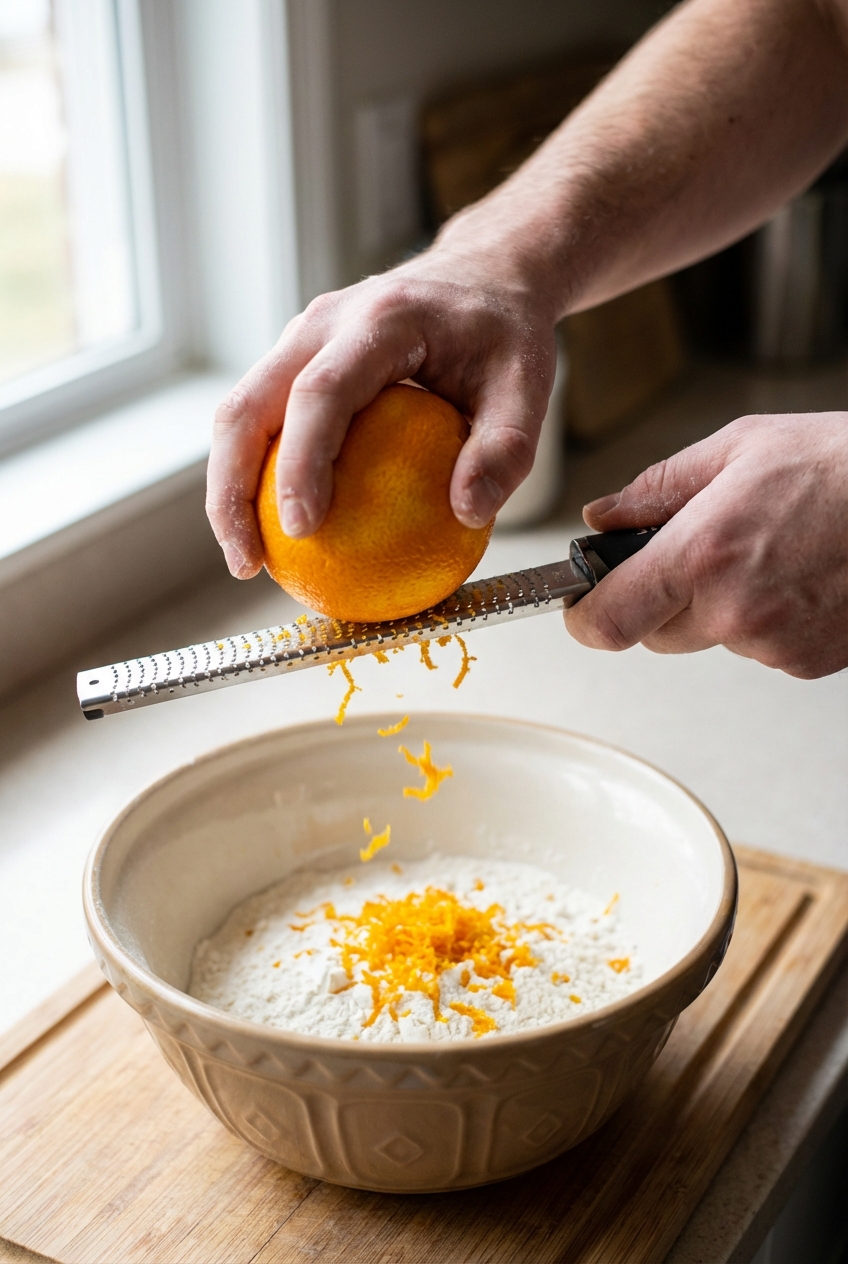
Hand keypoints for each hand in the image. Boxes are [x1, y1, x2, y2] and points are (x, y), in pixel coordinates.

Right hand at [205, 236, 557, 578]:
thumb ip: (505, 450)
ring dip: (230, 488)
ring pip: (239, 414)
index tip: (302, 528)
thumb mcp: (529, 386)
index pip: (321, 392)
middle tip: (248, 561)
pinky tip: (275, 532)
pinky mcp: (297, 361)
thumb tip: (468, 516)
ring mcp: (301, 340)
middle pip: (248, 405)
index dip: (302, 461)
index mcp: (379, 320)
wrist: (483, 274)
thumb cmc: (505, 333)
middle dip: (231, 488)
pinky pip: (263, 421)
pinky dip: (256, 476)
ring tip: (248, 559)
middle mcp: (324, 323)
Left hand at [565, 412, 847, 678]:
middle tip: (696, 551)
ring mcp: (773, 643)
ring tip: (765, 551)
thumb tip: (602, 517)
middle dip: (658, 598)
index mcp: (701, 554)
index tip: (580, 605)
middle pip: (652, 634)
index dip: (584, 618)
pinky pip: (757, 648)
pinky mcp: (805, 662)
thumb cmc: (839, 465)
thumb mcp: (736, 448)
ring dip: (717, 606)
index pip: (607, 621)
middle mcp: (733, 610)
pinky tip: (795, 575)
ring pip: (708, 639)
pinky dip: (763, 618)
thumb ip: (655, 488)